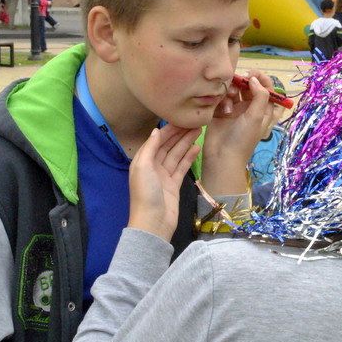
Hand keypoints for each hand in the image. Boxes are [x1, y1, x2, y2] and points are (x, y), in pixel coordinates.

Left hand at [128, 124, 201, 240]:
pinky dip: (189, 157)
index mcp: (143, 161)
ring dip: (186, 143)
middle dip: (179, 134)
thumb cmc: (145, 193)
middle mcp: (153, 166)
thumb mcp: (143, 167)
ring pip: (176, 155)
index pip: (156, 141)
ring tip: (198, 131)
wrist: (153, 221)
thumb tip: (156, 131)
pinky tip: (197, 148)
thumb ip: (150, 148)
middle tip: (194, 123)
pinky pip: (182, 167)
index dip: (168, 130)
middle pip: (167, 146)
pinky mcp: (174, 185)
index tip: (181, 120)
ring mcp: (164, 176)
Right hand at [202, 70, 277, 194]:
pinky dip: (222, 100)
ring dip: (232, 91)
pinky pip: (222, 98)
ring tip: (230, 98)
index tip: (252, 75)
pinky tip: (222, 109)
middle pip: (249, 86)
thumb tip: (255, 79)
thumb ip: (260, 95)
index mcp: (263, 110)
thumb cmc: (243, 139)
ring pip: (234, 90)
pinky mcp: (220, 112)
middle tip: (237, 80)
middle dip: (243, 81)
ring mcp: (235, 110)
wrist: (221, 157)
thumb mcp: (257, 117)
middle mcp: (250, 108)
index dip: (261, 79)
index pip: (267, 88)